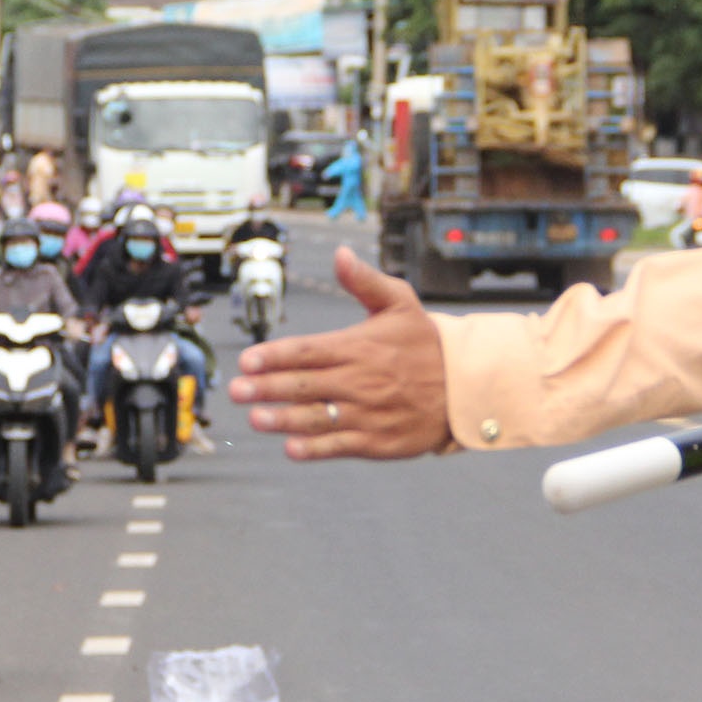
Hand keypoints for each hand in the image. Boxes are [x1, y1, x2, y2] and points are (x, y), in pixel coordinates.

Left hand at [229, 246, 447, 459]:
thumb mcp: (401, 303)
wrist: (465, 387)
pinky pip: (340, 445)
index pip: (308, 351)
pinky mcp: (378, 441)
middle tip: (236, 390)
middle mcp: (361, 380)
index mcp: (359, 346)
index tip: (248, 360)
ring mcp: (369, 413)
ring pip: (317, 417)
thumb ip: (365, 281)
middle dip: (266, 388)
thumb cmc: (426, 345)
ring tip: (256, 418)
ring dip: (283, 419)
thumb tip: (340, 254)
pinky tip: (292, 448)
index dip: (275, 356)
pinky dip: (315, 448)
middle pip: (304, 385)